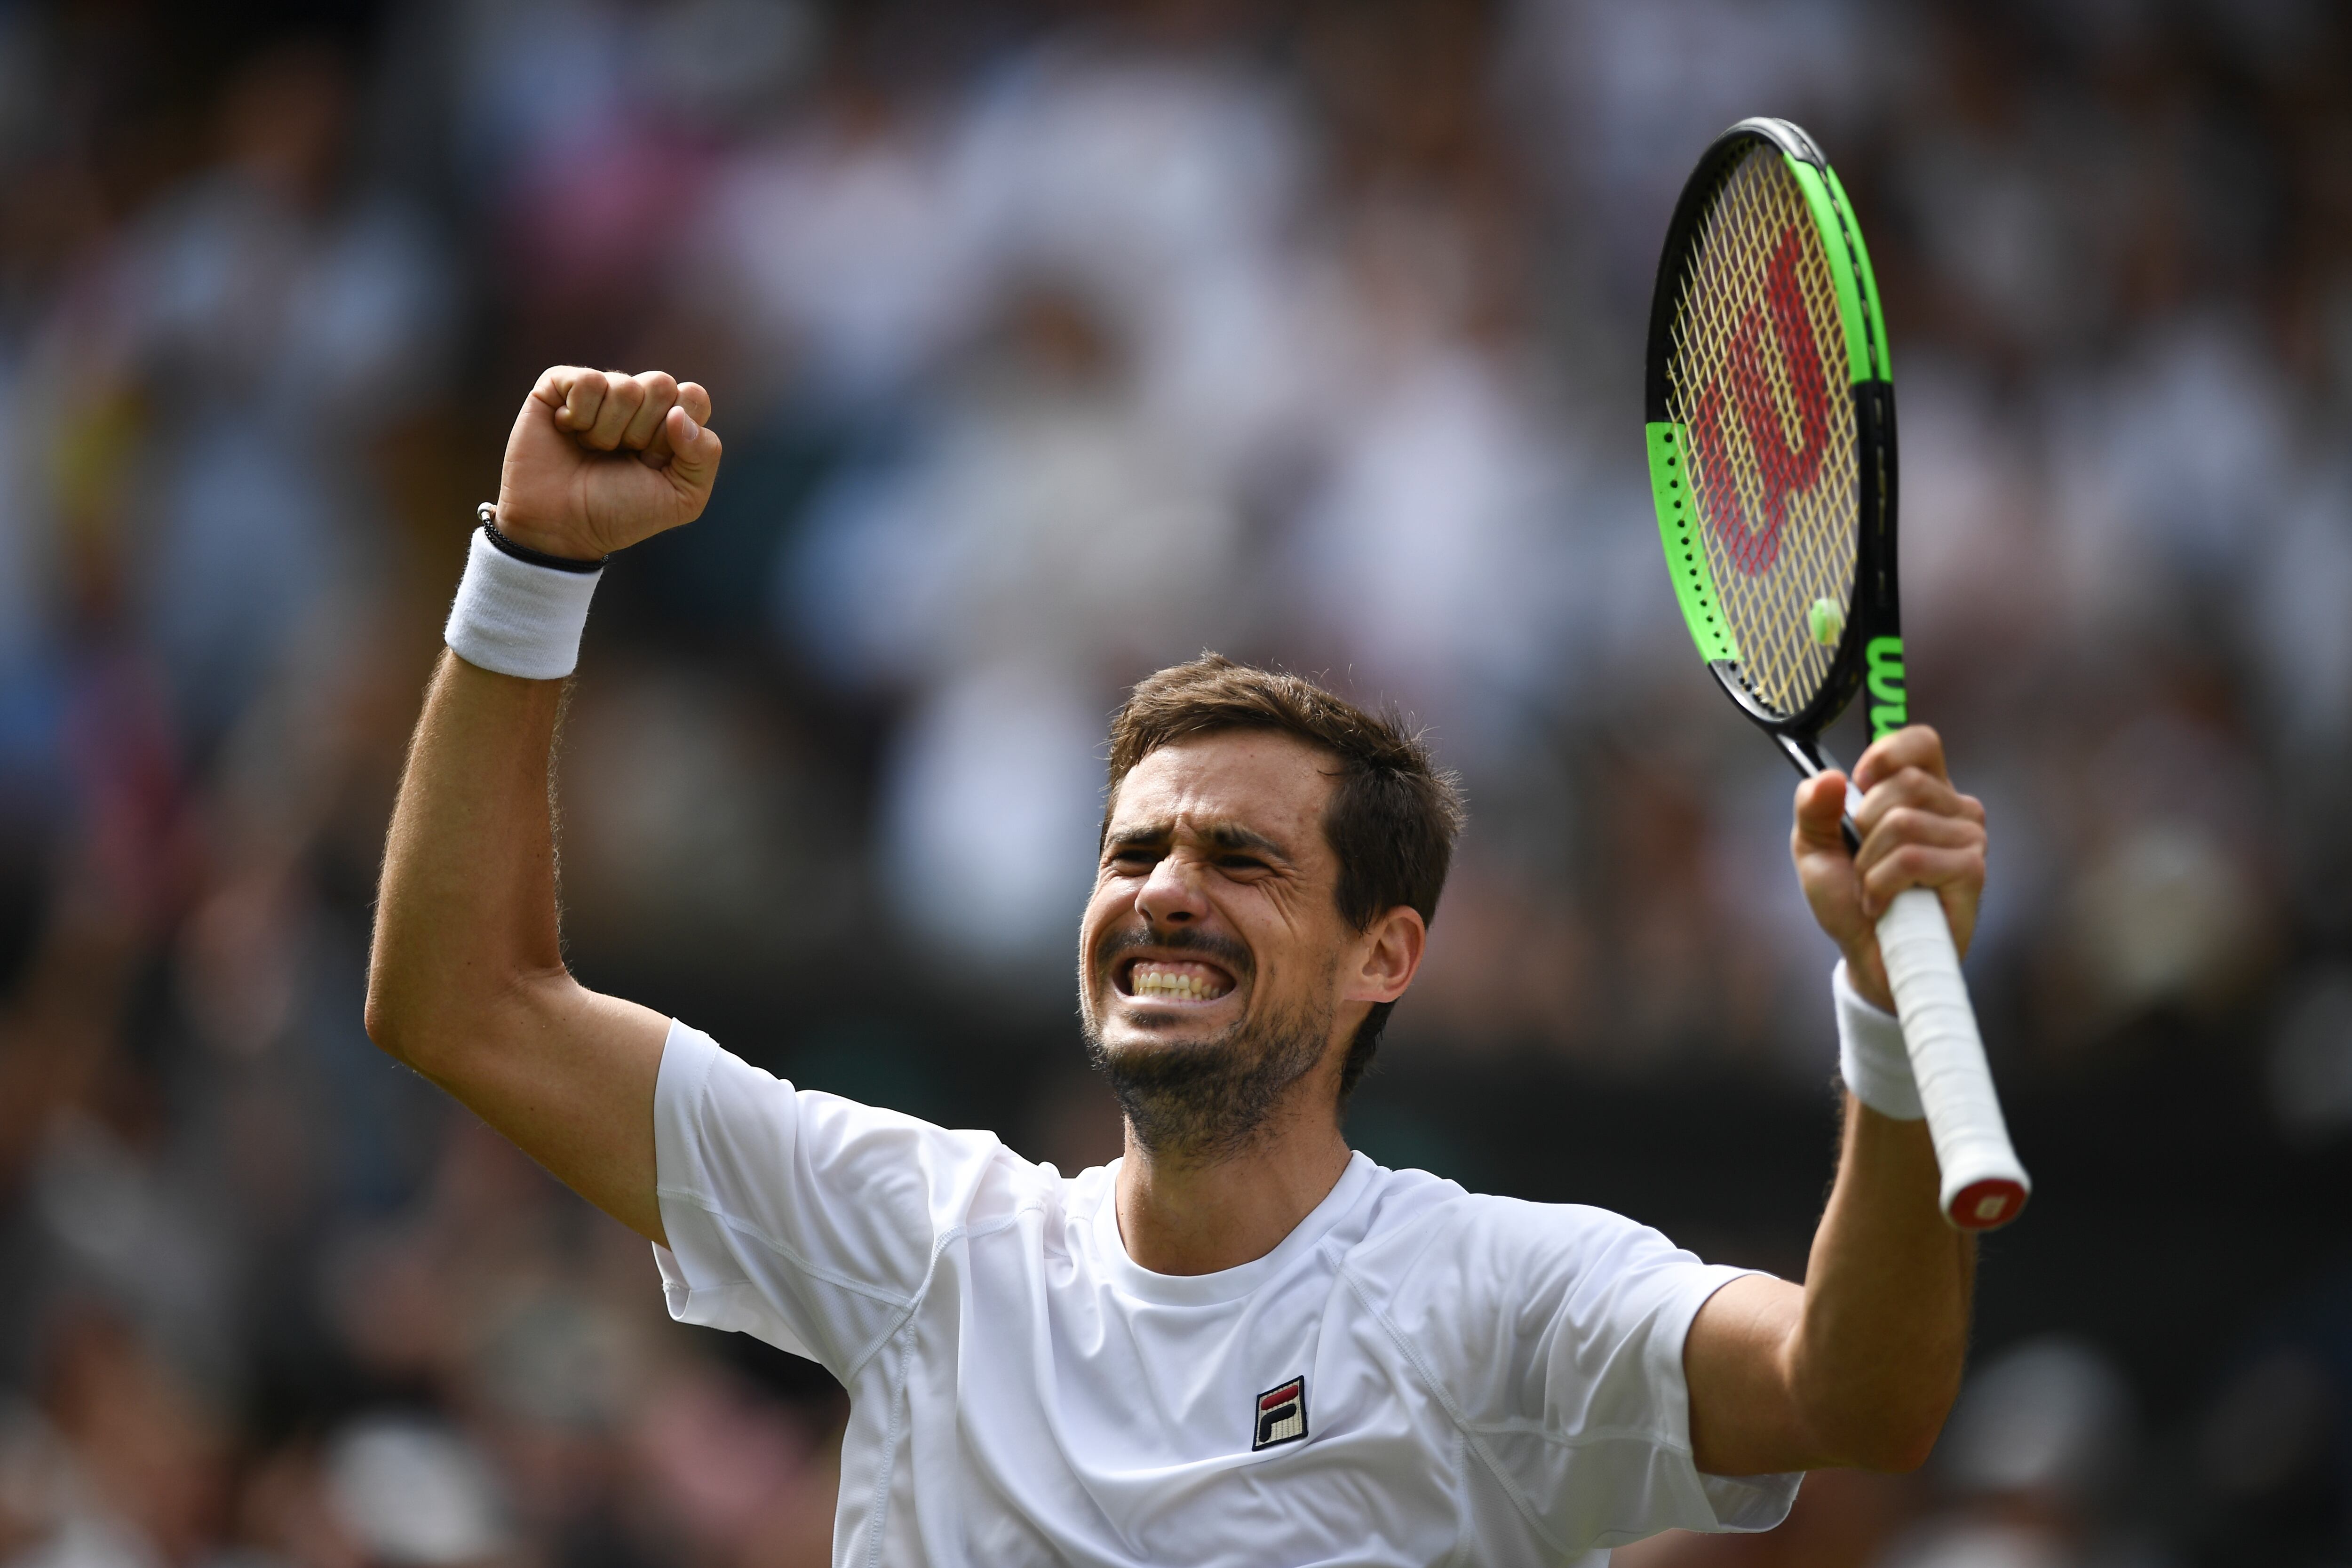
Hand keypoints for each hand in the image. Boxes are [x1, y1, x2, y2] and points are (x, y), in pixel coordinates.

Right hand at [492, 367, 722, 559]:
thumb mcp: (683, 498)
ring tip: (592, 450)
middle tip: (623, 455)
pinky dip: (579, 416)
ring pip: (625, 386)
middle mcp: (637, 400)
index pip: (693, 396)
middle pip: (661, 384)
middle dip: (643, 431)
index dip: (676, 431)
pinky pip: (588, 381)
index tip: (654, 460)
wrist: (562, 527)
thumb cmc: (621, 512)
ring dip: (608, 431)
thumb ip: (704, 455)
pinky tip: (568, 431)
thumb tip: (679, 414)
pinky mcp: (559, 385)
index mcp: (670, 420)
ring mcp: (599, 389)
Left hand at [1792, 726, 1986, 1011]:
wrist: (1866, 954)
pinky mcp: (1972, 872)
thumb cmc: (1849, 897)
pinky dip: (1881, 886)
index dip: (1886, 755)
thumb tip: (1831, 778)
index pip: (1921, 742)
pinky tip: (1884, 904)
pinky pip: (1911, 860)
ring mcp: (1969, 839)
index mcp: (1924, 790)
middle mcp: (1955, 808)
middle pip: (1901, 784)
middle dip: (1863, 827)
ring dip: (1869, 864)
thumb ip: (1813, 807)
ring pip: (1901, 823)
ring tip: (1875, 887)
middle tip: (1864, 861)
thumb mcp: (1815, 847)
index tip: (1860, 783)